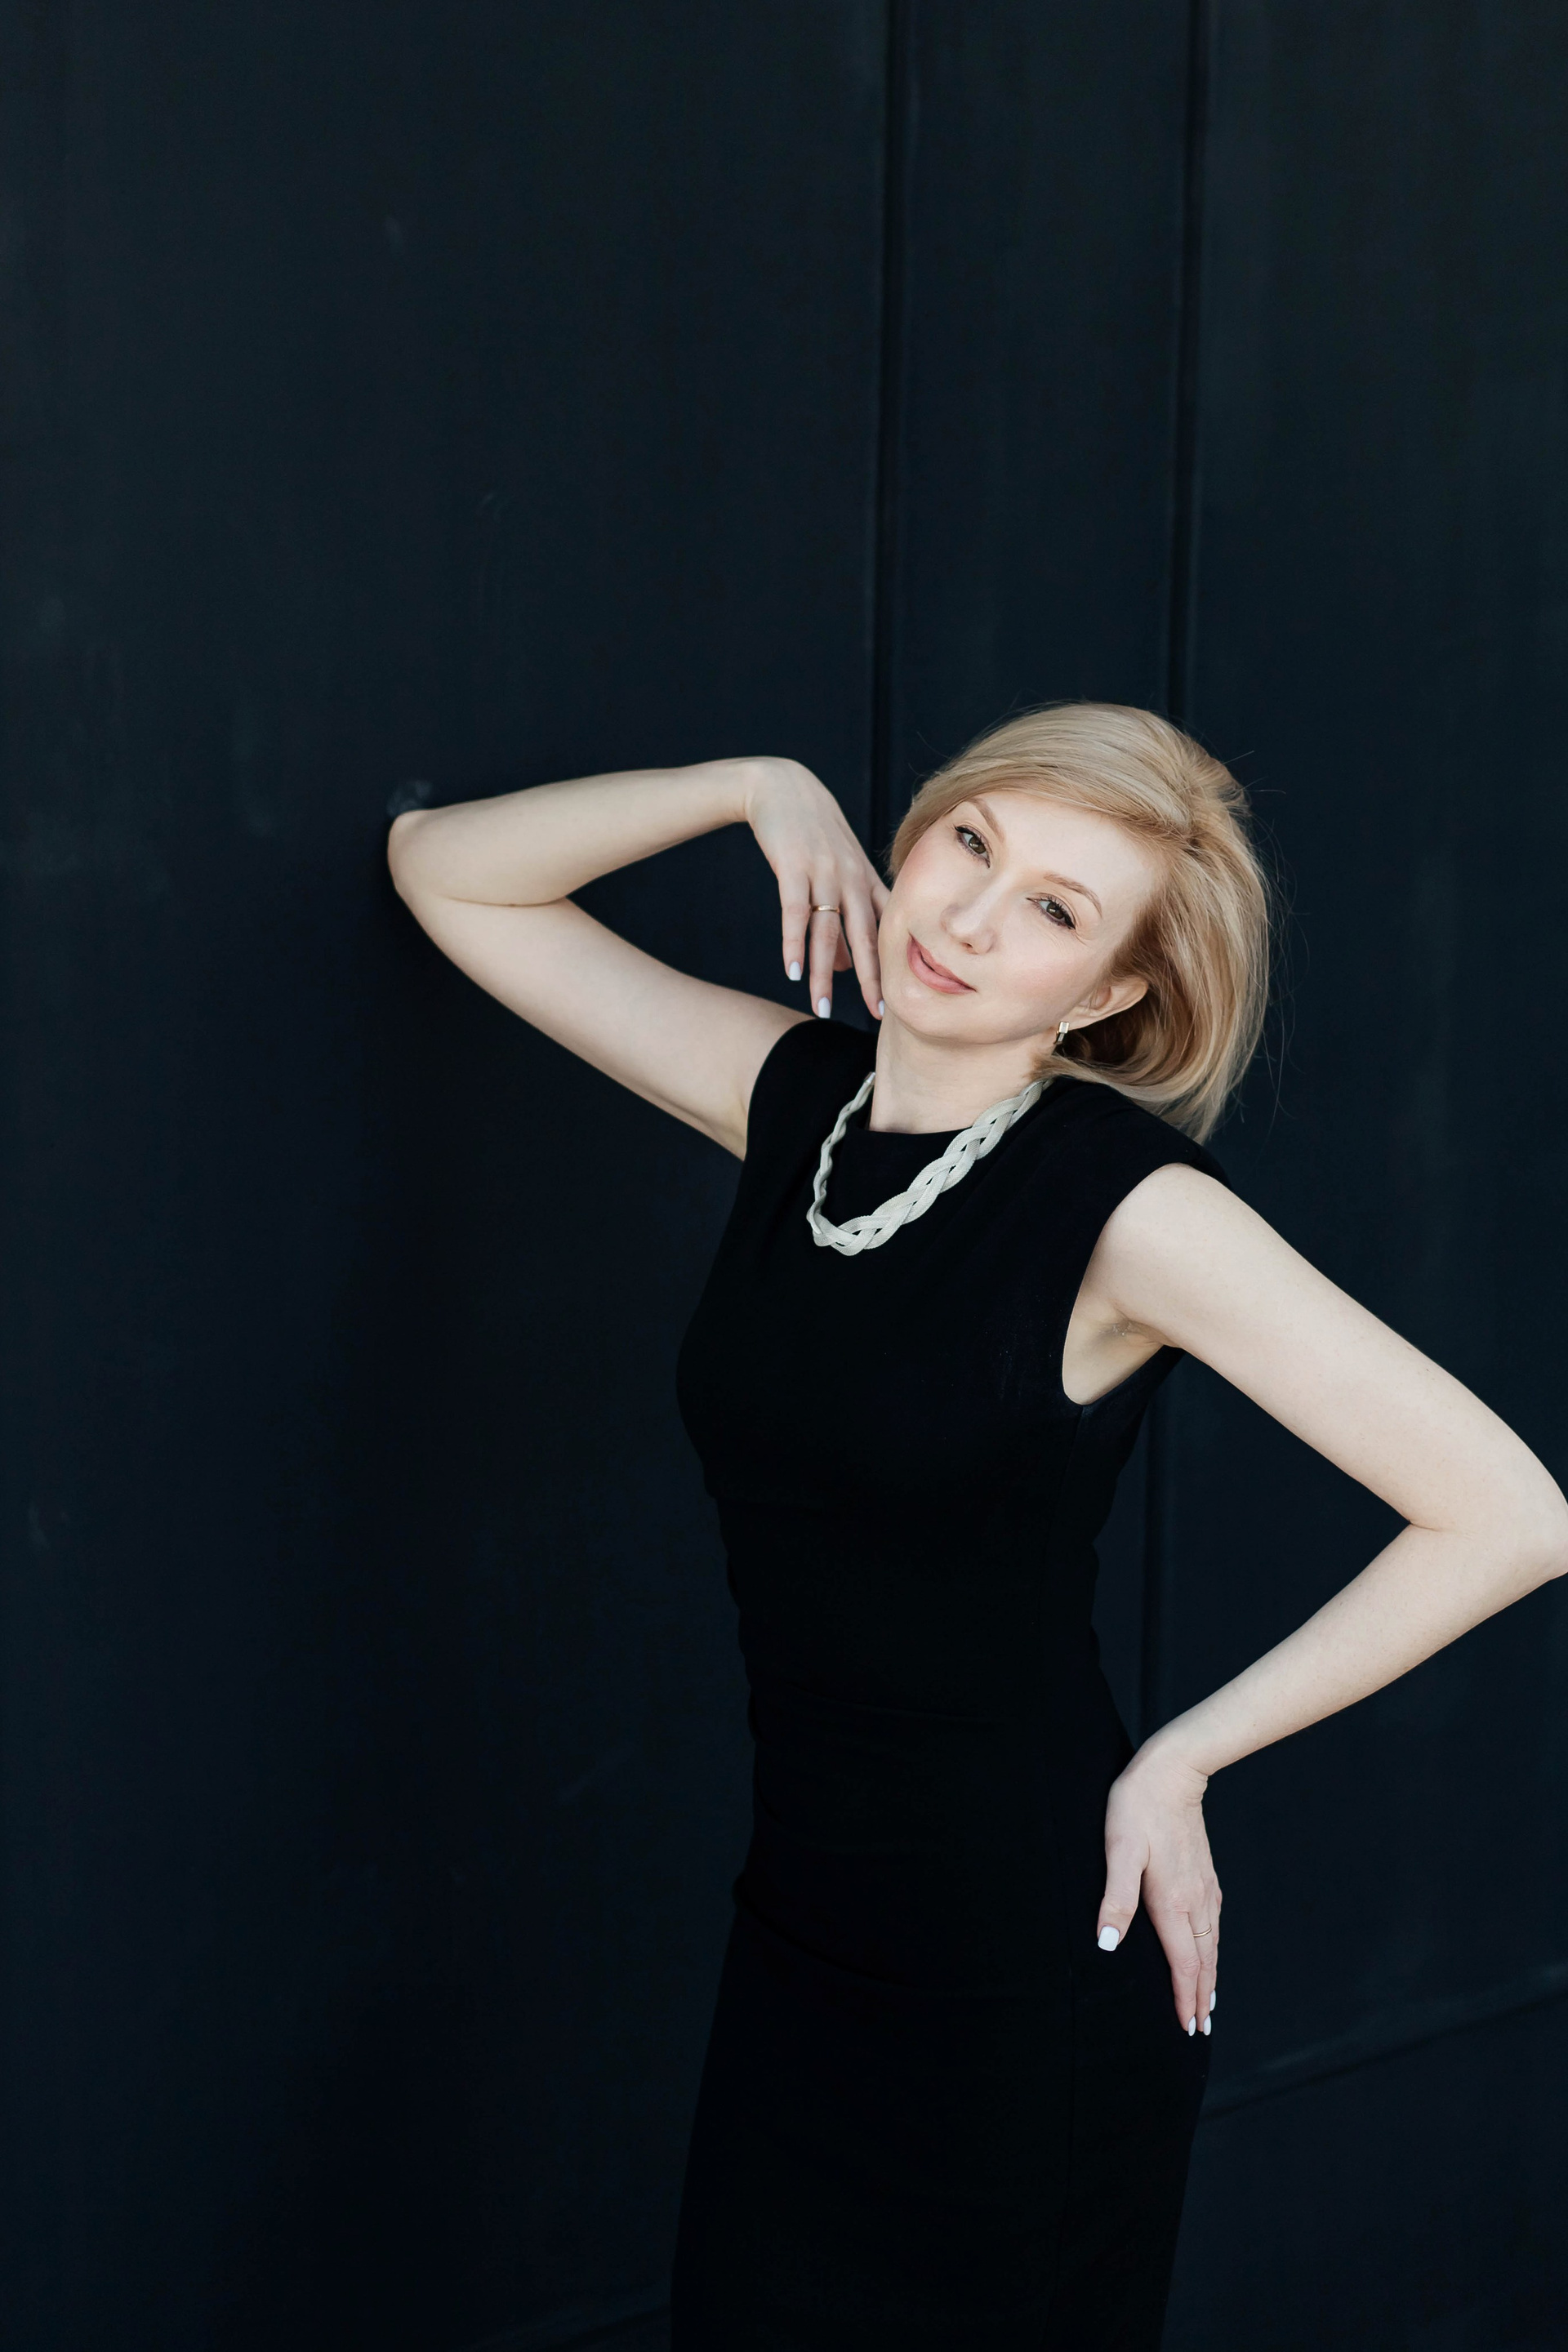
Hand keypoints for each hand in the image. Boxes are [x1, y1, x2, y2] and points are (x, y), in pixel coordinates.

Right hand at [742, 759, 888, 1021]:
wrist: (783, 786)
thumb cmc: (811, 833)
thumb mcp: (834, 870)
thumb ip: (843, 917)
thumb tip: (845, 966)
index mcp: (866, 881)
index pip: (884, 932)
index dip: (891, 968)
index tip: (896, 1002)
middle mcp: (852, 879)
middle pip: (865, 937)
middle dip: (872, 979)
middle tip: (878, 1015)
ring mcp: (824, 872)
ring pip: (826, 932)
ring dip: (824, 973)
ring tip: (821, 1008)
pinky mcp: (793, 866)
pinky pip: (794, 913)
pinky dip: (792, 943)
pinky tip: (791, 972)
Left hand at [1097, 1742, 1219, 2036]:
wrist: (1172, 1771)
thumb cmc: (1138, 1807)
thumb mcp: (1118, 1850)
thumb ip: (1115, 1898)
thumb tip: (1106, 1944)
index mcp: (1172, 1900)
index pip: (1183, 1962)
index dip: (1184, 1996)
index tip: (1188, 2027)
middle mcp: (1195, 1900)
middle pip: (1202, 1960)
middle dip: (1201, 1996)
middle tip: (1201, 2029)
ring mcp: (1204, 1887)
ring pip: (1211, 1943)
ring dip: (1209, 1976)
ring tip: (1208, 2002)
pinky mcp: (1205, 1874)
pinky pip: (1213, 1924)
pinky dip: (1212, 1949)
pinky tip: (1209, 1951)